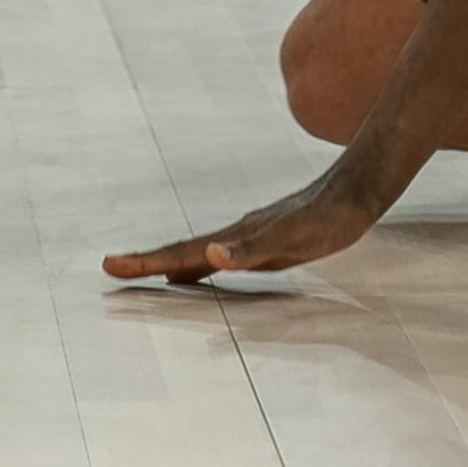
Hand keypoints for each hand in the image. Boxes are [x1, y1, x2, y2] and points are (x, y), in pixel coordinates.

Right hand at [106, 162, 392, 284]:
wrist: (357, 192)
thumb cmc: (327, 219)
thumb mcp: (292, 237)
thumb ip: (251, 249)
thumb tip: (210, 255)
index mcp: (235, 237)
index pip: (182, 253)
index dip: (146, 262)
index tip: (110, 266)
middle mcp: (236, 235)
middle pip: (182, 252)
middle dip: (146, 263)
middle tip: (111, 270)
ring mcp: (249, 237)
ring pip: (199, 253)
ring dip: (169, 265)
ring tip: (143, 274)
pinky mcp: (266, 241)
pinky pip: (222, 257)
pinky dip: (200, 266)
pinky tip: (196, 273)